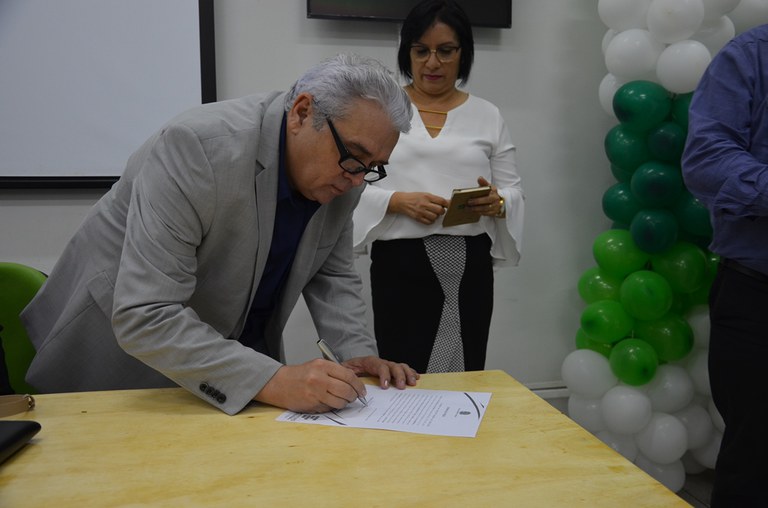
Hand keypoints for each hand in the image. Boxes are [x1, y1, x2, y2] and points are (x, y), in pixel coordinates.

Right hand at [254, 359, 368, 412]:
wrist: (278, 383)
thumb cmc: (299, 374)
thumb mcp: (317, 366)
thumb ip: (334, 372)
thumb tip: (353, 383)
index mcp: (322, 366)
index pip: (348, 376)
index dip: (358, 385)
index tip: (362, 390)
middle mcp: (319, 378)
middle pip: (346, 390)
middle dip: (354, 396)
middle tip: (355, 397)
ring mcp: (315, 392)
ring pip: (340, 402)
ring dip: (344, 403)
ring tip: (341, 400)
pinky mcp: (311, 404)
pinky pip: (329, 408)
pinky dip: (332, 407)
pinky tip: (328, 402)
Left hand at [342, 356, 419, 389]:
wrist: (352, 364)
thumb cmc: (350, 368)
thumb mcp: (345, 370)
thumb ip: (347, 374)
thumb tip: (350, 381)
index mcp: (370, 362)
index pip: (380, 366)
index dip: (384, 375)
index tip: (385, 386)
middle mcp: (381, 363)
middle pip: (393, 366)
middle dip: (399, 376)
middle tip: (402, 387)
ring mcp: (387, 366)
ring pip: (400, 366)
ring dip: (407, 374)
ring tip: (412, 383)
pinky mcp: (391, 370)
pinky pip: (403, 369)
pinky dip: (410, 372)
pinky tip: (416, 377)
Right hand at [389, 191, 449, 224]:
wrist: (402, 202)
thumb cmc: (414, 197)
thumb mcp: (425, 194)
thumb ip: (435, 198)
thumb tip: (446, 202)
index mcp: (427, 196)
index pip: (442, 201)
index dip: (447, 204)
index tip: (449, 206)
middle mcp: (424, 204)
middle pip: (440, 210)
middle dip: (442, 211)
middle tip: (439, 210)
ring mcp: (421, 211)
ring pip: (435, 217)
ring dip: (436, 216)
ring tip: (433, 213)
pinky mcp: (418, 218)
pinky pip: (429, 222)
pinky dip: (431, 221)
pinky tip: (429, 217)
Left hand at [467, 177, 502, 216]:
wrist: (500, 201)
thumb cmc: (491, 193)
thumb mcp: (489, 187)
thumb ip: (483, 183)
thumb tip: (479, 178)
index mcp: (494, 191)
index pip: (487, 192)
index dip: (479, 194)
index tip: (471, 197)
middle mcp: (496, 199)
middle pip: (485, 201)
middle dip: (476, 202)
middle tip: (468, 202)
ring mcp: (495, 206)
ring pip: (484, 209)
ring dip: (475, 209)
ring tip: (467, 208)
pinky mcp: (494, 212)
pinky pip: (485, 213)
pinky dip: (478, 212)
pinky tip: (472, 211)